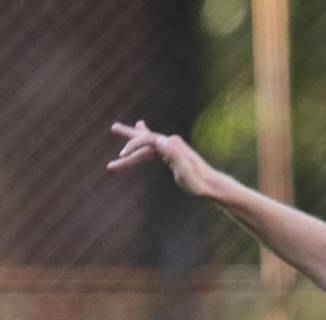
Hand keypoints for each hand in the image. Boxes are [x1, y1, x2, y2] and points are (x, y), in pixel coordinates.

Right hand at [106, 121, 222, 196]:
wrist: (212, 185)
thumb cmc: (198, 182)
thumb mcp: (184, 170)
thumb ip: (174, 155)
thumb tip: (160, 139)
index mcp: (172, 145)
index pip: (147, 139)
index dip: (133, 146)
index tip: (122, 156)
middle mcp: (171, 143)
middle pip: (145, 137)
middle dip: (128, 134)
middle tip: (113, 127)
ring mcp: (172, 147)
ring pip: (147, 142)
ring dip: (132, 139)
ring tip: (116, 128)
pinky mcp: (173, 154)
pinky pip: (153, 147)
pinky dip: (144, 142)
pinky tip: (141, 131)